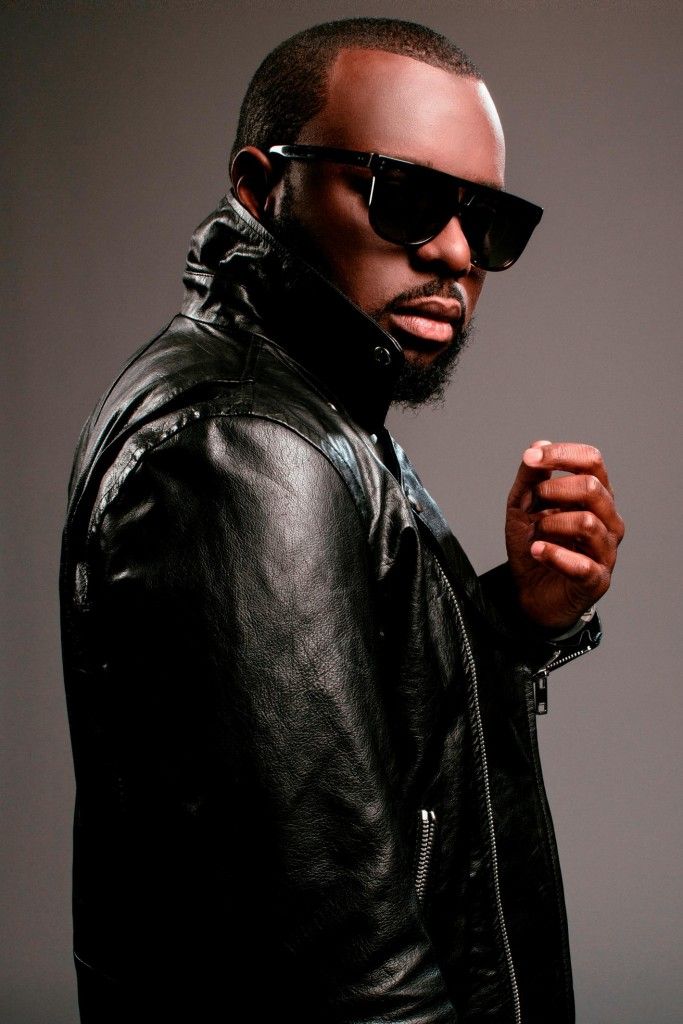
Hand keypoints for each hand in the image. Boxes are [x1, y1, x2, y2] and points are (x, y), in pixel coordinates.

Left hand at [505, 440, 624, 629]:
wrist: (530, 592)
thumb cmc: (534, 545)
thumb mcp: (523, 506)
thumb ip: (530, 477)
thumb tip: (539, 445)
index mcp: (595, 495)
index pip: (592, 461)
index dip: (562, 455)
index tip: (531, 458)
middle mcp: (608, 519)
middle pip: (592, 488)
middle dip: (552, 490)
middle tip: (532, 504)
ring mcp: (606, 550)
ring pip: (587, 522)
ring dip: (550, 524)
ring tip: (535, 533)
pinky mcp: (597, 579)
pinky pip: (582, 563)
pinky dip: (554, 555)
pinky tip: (537, 551)